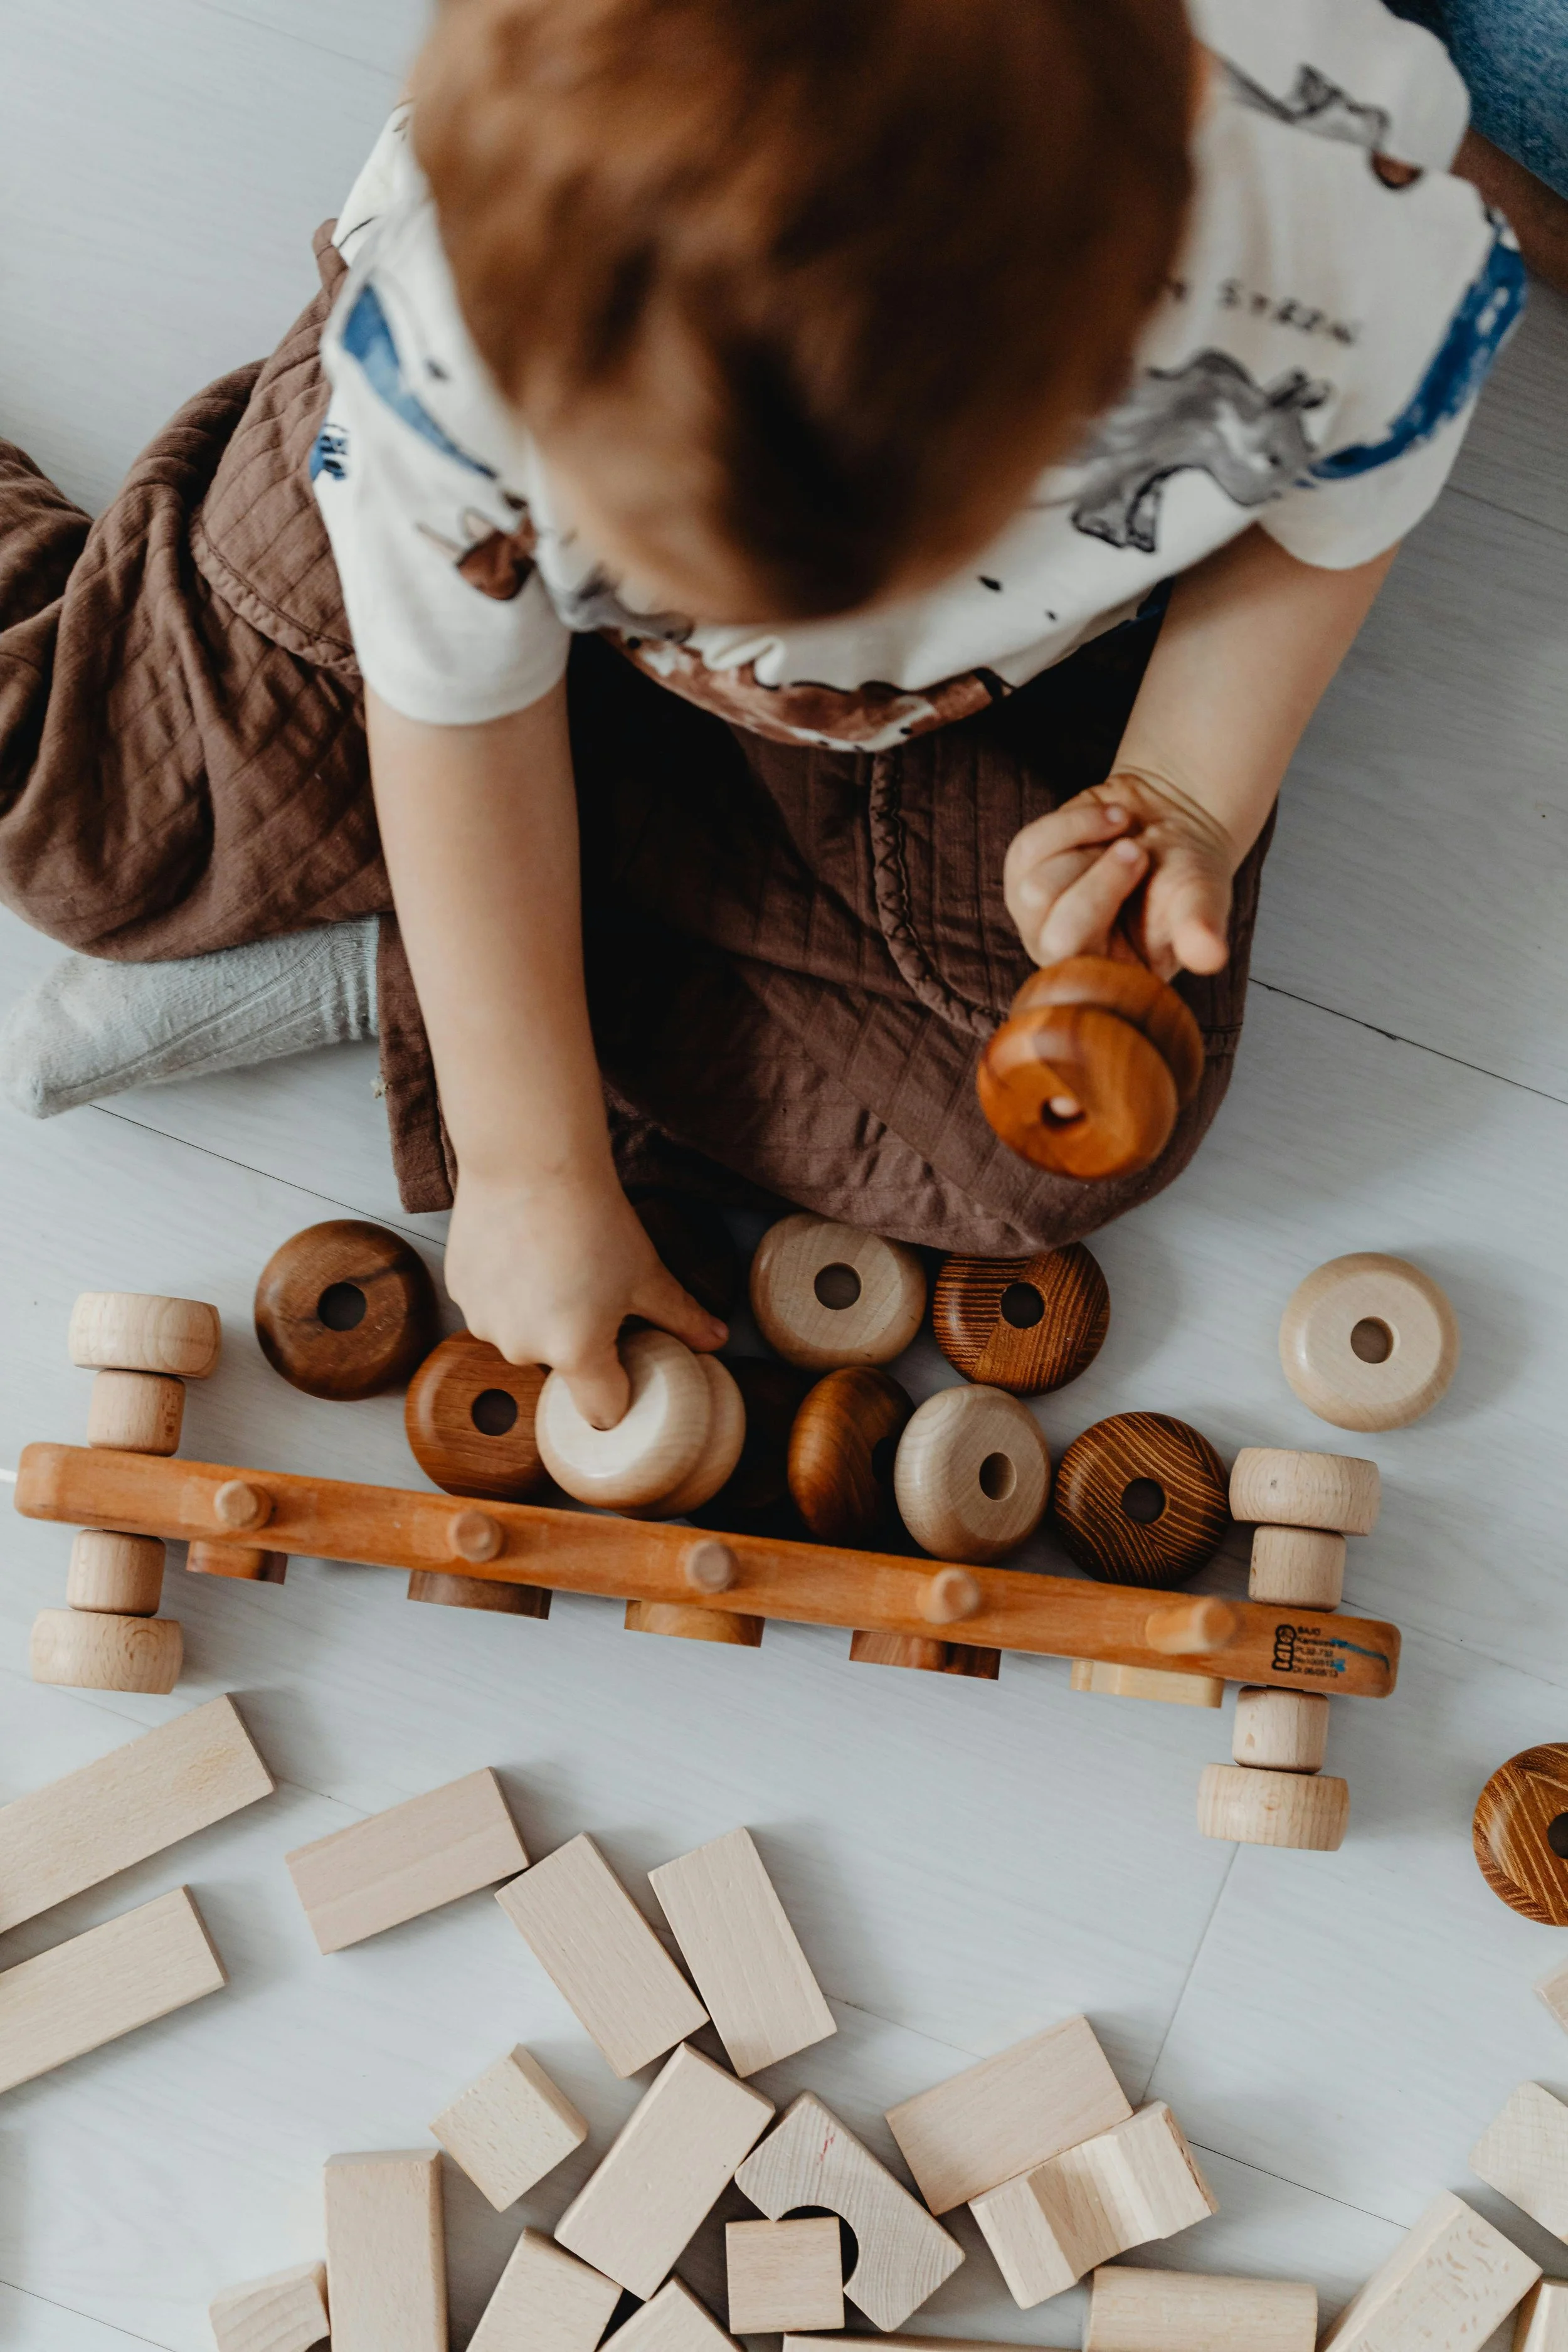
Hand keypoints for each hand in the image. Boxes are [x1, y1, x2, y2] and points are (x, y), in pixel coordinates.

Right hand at [444, 1165, 726, 1426]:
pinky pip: (491, 1305)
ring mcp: (484, 1322)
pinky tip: (523, 1250)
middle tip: (590, 1286)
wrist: (531, 1159)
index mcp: (577, 1353)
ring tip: (556, 1262)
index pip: (603, 1412)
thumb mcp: (647, 1273)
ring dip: (537, 1313)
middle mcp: (524, 1350)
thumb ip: (681, 1317)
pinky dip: (507, 1288)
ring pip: (521, 1335)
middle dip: (576, 1338)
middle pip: (559, 1366)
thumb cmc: (595, 1218)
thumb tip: (717, 1341)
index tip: (626, 1361)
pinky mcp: (458, 1291)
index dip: (620, 1390)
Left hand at [1002, 770, 1236, 980]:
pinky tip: (1106, 820)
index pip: (1076, 961)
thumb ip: (1200, 927)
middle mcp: (1063, 956)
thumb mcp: (1202, 897)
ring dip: (1086, 846)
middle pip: (1051, 923)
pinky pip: (1025, 850)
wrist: (1171, 823)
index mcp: (1107, 975)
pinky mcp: (1022, 878)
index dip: (1099, 900)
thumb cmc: (1187, 871)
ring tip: (1123, 837)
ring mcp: (1036, 919)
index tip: (1142, 855)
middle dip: (1099, 874)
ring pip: (1033, 886)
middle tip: (1137, 850)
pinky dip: (1071, 823)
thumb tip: (1209, 956)